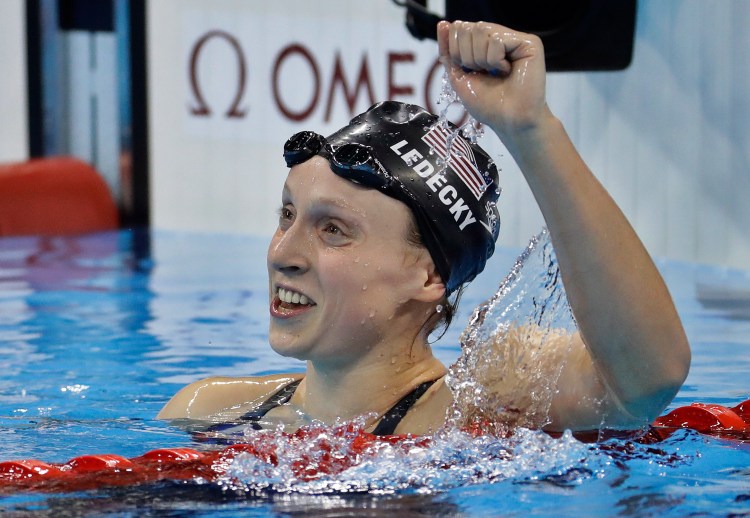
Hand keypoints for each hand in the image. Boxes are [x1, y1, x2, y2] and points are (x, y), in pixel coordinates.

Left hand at [437, 20, 548, 137]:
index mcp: (484, 44)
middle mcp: (500, 37)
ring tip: (496, 74)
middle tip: (484, 74)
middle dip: (467, 56)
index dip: (455, 51)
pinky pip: (497, 39)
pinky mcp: (529, 43)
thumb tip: (443, 24)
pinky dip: (495, 60)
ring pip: (481, 30)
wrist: (509, 121)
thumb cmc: (488, 105)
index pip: (458, 29)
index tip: (469, 71)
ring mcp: (514, 39)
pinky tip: (508, 71)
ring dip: (480, 59)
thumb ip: (449, 52)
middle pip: (467, 27)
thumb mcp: (459, 77)